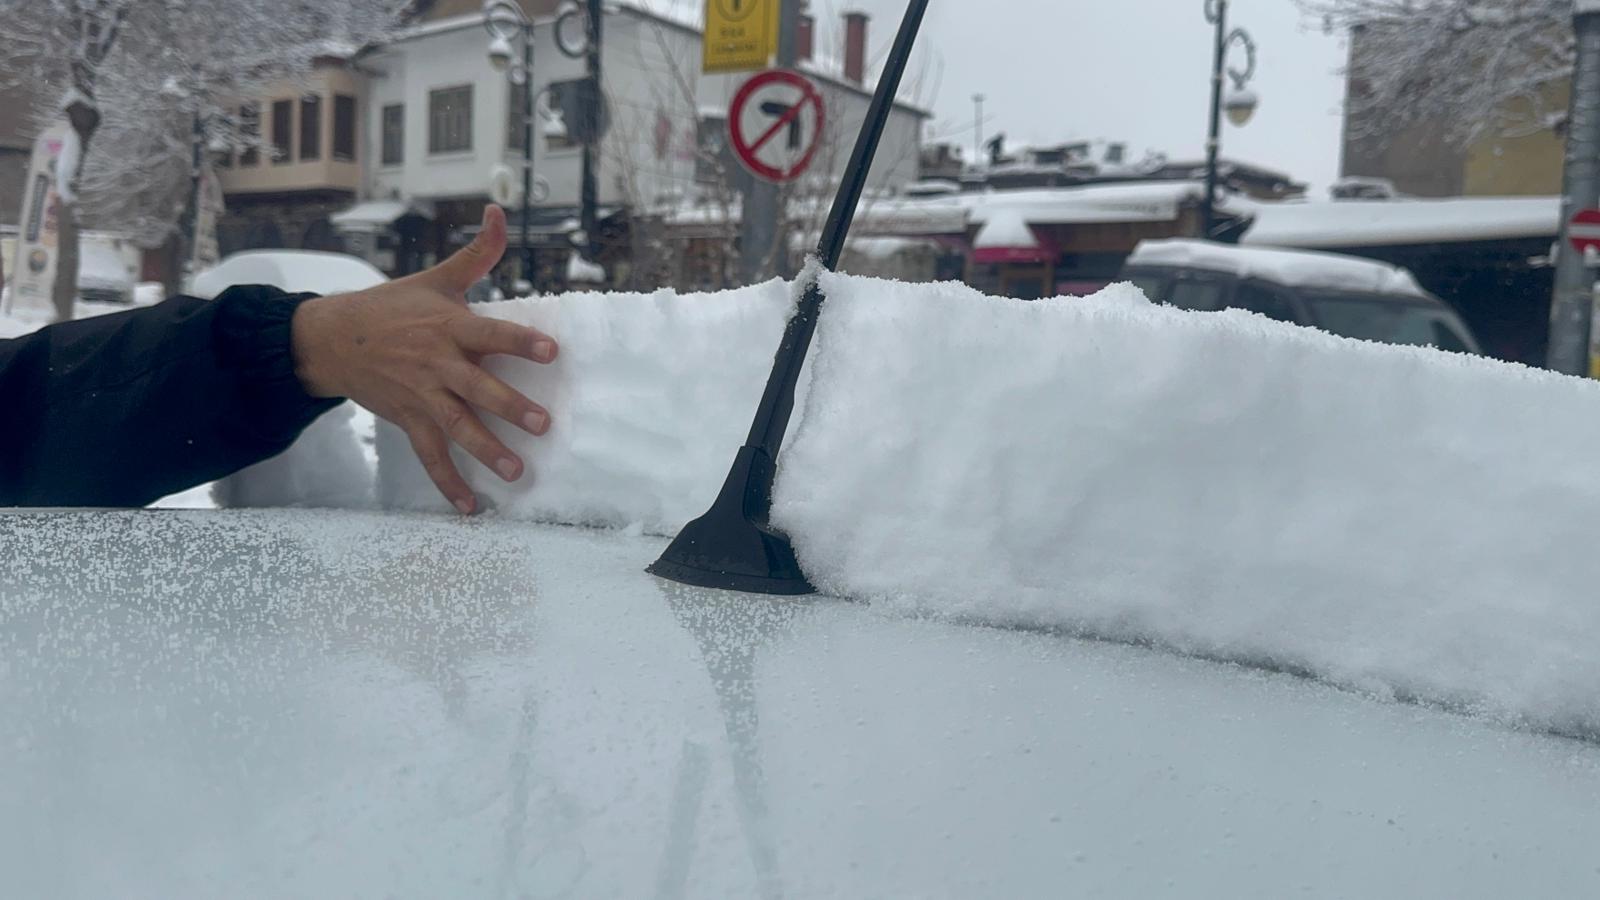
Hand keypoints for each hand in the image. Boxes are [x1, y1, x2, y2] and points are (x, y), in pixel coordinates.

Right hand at [291, 205, 556, 514]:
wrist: (333, 338)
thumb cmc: (394, 306)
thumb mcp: (437, 278)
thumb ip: (478, 254)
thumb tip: (499, 210)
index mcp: (450, 327)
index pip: (493, 334)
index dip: (522, 342)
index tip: (553, 352)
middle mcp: (438, 364)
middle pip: (479, 389)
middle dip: (510, 408)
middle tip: (543, 424)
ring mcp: (422, 396)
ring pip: (457, 428)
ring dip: (486, 452)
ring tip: (516, 472)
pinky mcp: (408, 420)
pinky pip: (430, 457)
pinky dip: (448, 484)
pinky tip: (470, 507)